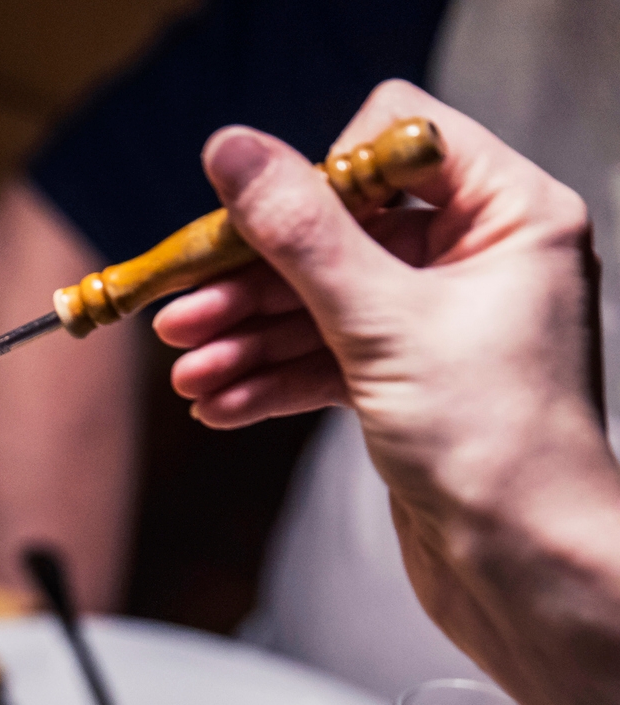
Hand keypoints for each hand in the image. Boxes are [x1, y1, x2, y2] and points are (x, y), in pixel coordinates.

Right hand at [153, 79, 619, 704]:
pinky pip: (325, 357)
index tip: (252, 224)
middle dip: (254, 276)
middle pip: (338, 227)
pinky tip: (220, 403)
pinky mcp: (410, 380)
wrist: (524, 566)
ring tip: (188, 372)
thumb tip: (233, 149)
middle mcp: (481, 258)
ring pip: (320, 300)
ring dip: (248, 336)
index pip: (397, 138)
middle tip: (181, 311)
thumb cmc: (497, 445)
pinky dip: (272, 377)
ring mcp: (442, 322)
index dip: (320, 175)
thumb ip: (300, 232)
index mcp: (511, 215)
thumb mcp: (382, 323)